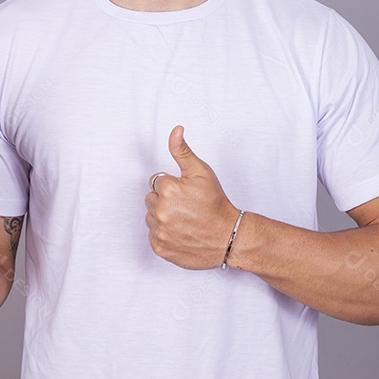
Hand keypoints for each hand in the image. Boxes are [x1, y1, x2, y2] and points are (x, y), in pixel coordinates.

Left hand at [145, 125, 240, 269]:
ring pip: (151, 218)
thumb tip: (176, 131)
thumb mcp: (201, 172)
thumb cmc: (216, 204)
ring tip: (184, 219)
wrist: (228, 236)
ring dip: (162, 217)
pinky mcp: (160, 248)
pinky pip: (153, 236)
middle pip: (151, 199)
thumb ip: (182, 151)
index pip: (156, 182)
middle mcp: (160, 211)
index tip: (185, 193)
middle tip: (186, 206)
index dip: (172, 186)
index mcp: (167, 190)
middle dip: (165, 200)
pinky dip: (164, 235)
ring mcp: (159, 231)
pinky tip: (180, 232)